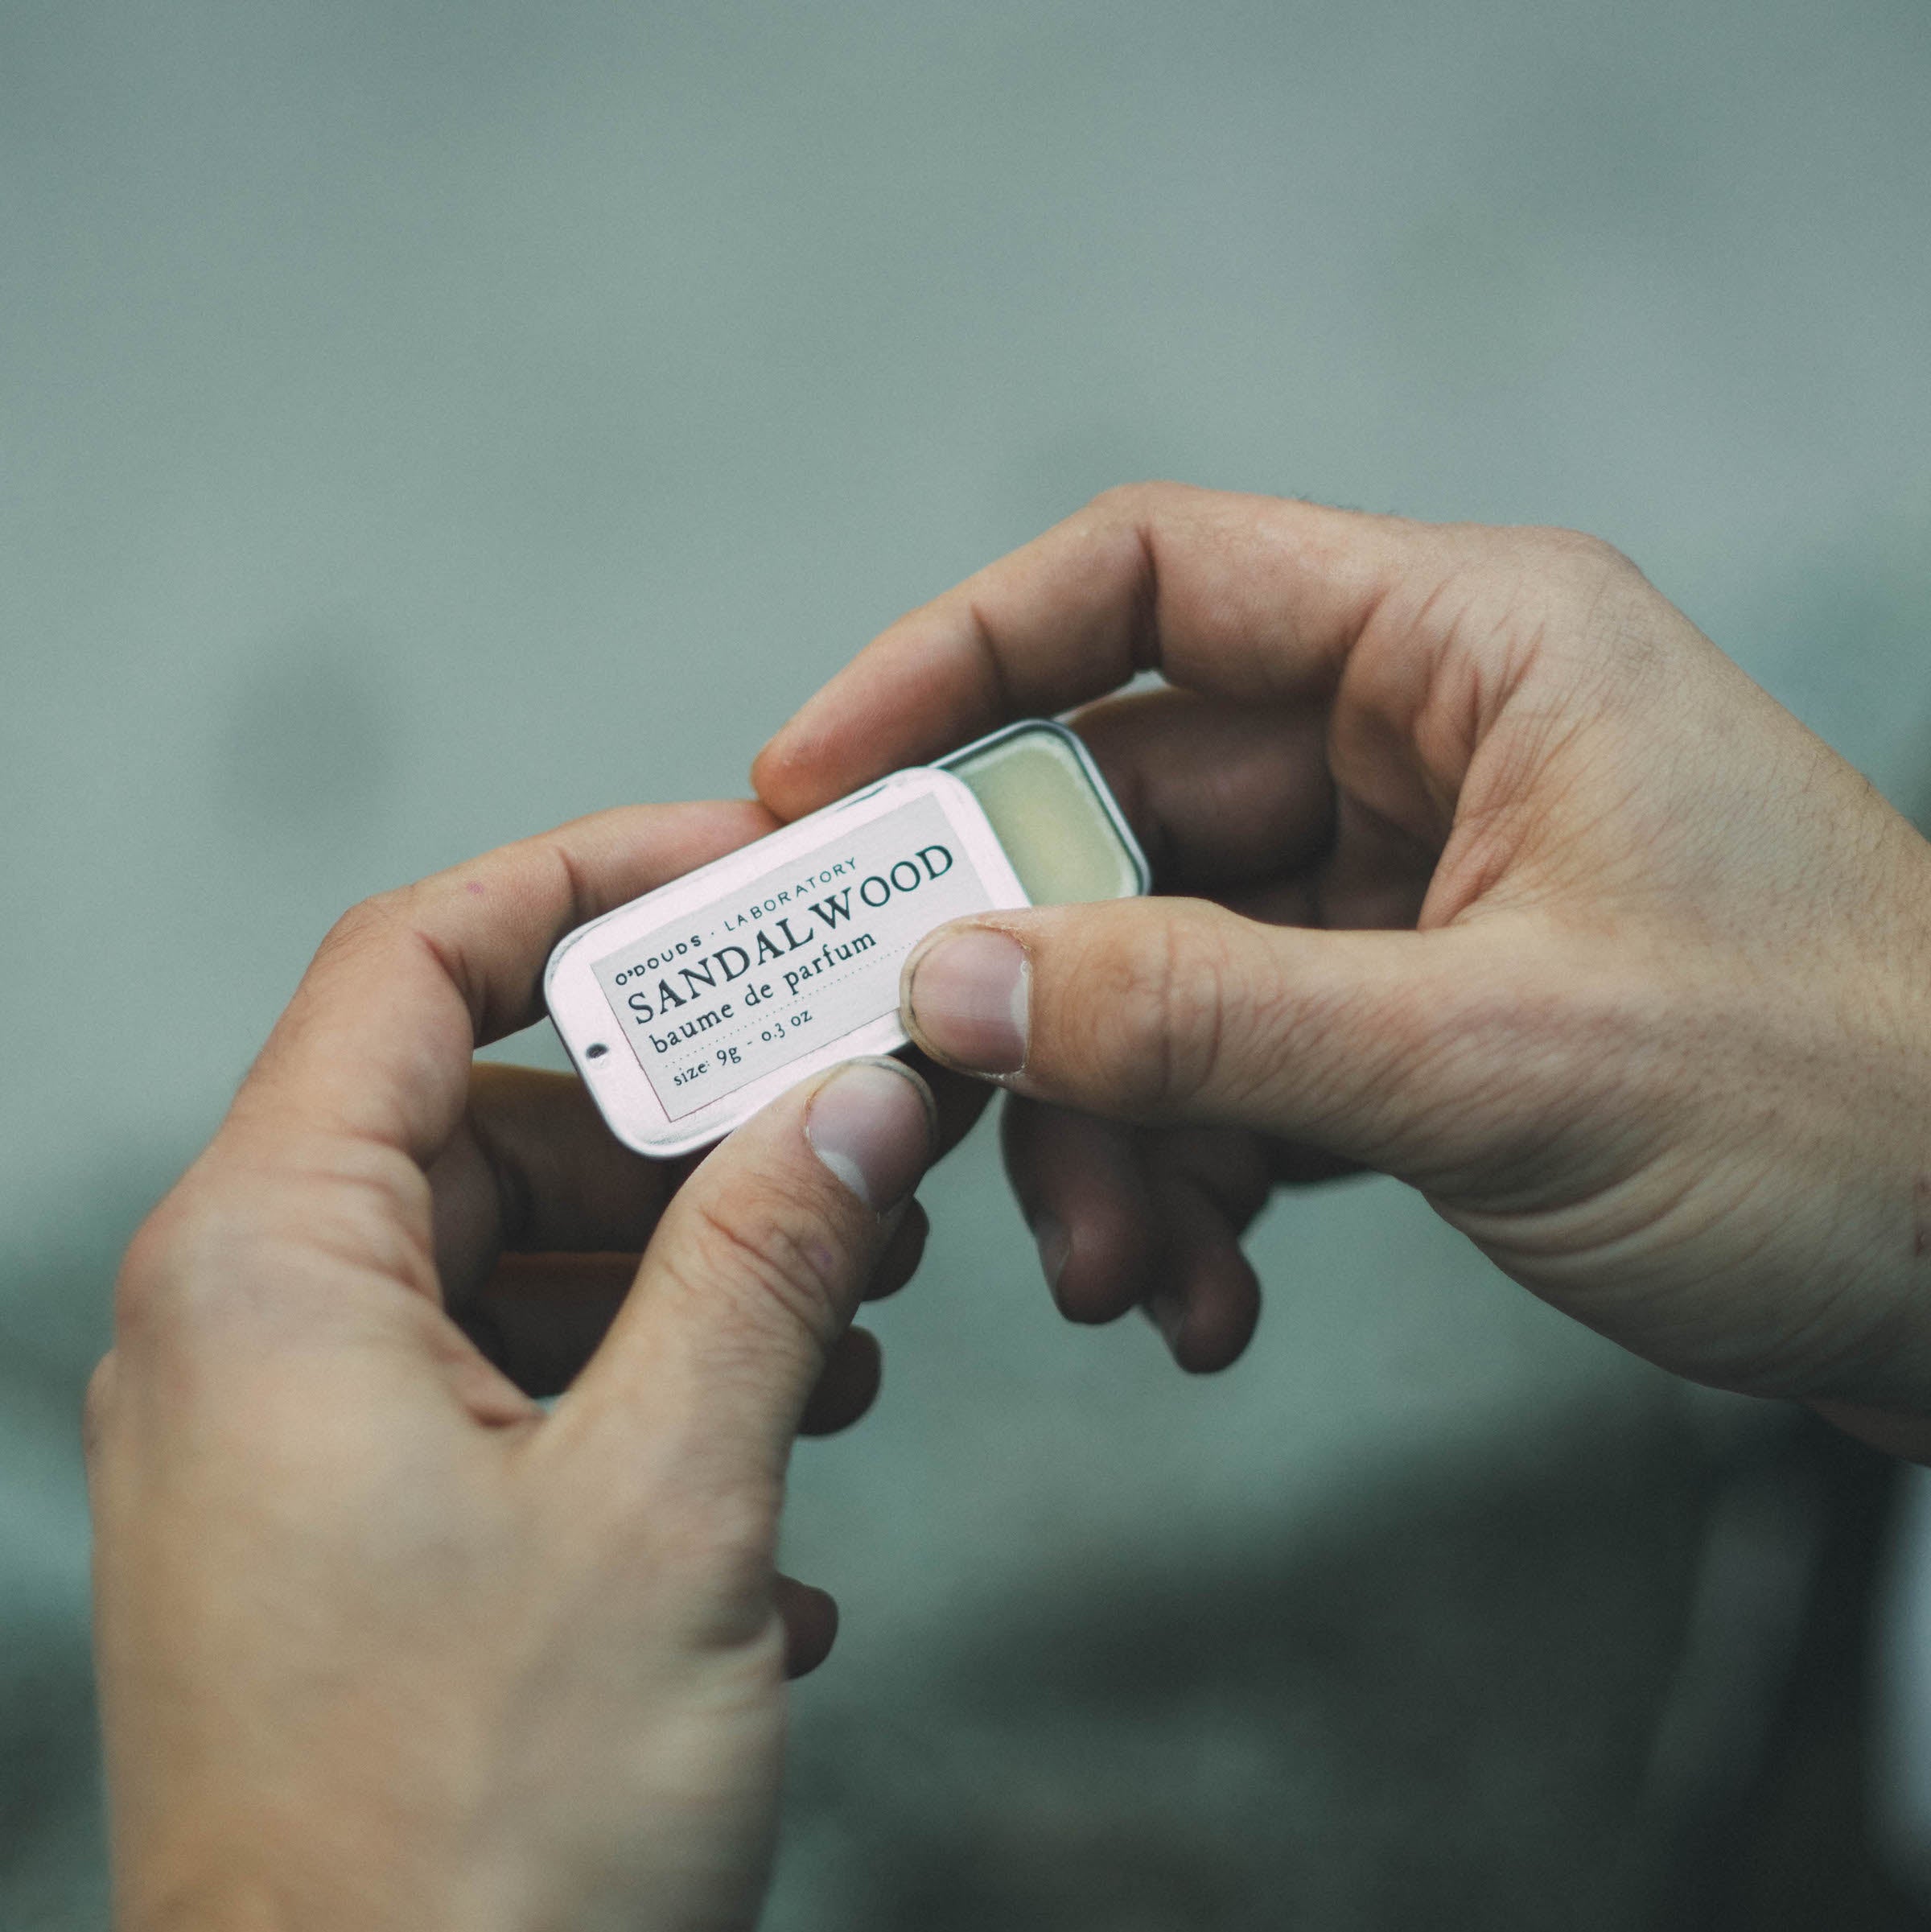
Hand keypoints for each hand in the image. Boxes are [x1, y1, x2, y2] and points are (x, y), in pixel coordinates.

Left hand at [88, 802, 941, 1930]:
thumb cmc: (468, 1849)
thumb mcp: (668, 1503)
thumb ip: (769, 1258)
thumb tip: (867, 1090)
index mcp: (273, 1267)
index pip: (415, 957)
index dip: (587, 881)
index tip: (748, 872)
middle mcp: (257, 1330)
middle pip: (485, 1108)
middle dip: (683, 1110)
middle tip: (856, 1119)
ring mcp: (300, 1443)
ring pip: (513, 1255)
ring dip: (690, 1264)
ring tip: (846, 1315)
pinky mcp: (358, 1543)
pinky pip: (511, 1385)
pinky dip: (649, 1390)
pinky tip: (772, 1494)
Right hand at [754, 483, 1930, 1457]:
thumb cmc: (1845, 1113)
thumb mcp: (1494, 1057)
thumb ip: (1207, 1018)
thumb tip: (957, 987)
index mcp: (1465, 651)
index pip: (1145, 579)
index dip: (949, 659)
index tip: (813, 780)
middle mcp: (1421, 744)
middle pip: (1123, 814)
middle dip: (1039, 992)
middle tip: (953, 1123)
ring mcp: (1409, 888)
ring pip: (1161, 968)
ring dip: (1113, 1127)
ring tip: (1127, 1278)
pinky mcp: (1411, 1015)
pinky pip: (1232, 1067)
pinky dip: (1193, 1178)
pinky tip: (1205, 1295)